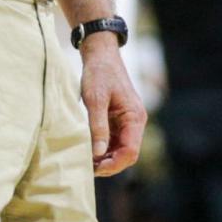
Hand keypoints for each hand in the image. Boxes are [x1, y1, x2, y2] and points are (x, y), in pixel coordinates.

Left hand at [79, 36, 146, 175]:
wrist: (100, 54)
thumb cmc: (99, 73)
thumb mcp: (95, 99)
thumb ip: (98, 127)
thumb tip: (98, 154)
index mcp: (134, 117)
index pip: (130, 151)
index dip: (114, 164)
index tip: (95, 167)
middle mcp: (135, 122)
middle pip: (127, 154)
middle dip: (109, 164)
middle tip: (88, 167)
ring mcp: (127, 121)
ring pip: (120, 149)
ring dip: (106, 158)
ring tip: (87, 160)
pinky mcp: (119, 119)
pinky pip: (114, 140)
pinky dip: (104, 148)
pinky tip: (89, 150)